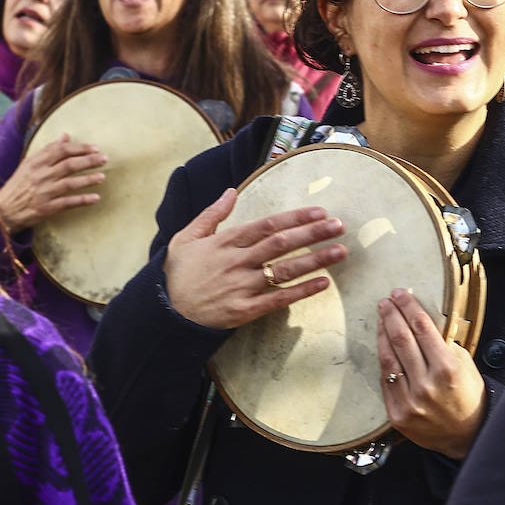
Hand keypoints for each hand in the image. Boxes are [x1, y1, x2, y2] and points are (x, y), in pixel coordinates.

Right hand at [0, 134, 106, 232]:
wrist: (2, 211)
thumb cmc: (19, 185)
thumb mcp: (29, 164)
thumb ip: (48, 150)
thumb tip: (66, 136)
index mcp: (35, 163)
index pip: (61, 150)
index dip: (80, 148)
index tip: (95, 148)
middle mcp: (40, 176)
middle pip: (69, 165)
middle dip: (89, 161)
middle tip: (104, 159)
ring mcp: (43, 193)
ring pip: (69, 183)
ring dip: (88, 180)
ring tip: (102, 177)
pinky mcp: (46, 208)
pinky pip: (67, 203)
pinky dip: (82, 200)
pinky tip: (96, 198)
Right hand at [164, 188, 346, 329]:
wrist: (163, 314)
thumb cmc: (177, 273)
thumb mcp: (186, 237)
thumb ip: (212, 214)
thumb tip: (231, 191)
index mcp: (226, 242)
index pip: (267, 225)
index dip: (295, 217)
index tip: (319, 211)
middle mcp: (237, 262)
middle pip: (281, 244)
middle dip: (312, 233)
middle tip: (339, 225)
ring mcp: (241, 287)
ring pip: (284, 271)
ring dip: (315, 260)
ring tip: (340, 251)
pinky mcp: (244, 311)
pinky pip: (278, 300)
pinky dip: (302, 292)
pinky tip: (323, 283)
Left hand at [376, 289, 486, 459]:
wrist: (467, 435)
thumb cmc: (469, 396)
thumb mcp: (465, 364)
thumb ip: (444, 345)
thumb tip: (422, 323)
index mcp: (447, 367)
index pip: (422, 328)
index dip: (409, 307)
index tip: (401, 294)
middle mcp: (426, 383)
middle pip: (402, 339)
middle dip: (392, 315)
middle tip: (386, 301)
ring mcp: (410, 400)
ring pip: (389, 359)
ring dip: (383, 334)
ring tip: (381, 318)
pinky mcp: (398, 414)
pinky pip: (386, 381)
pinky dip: (384, 361)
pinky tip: (382, 346)